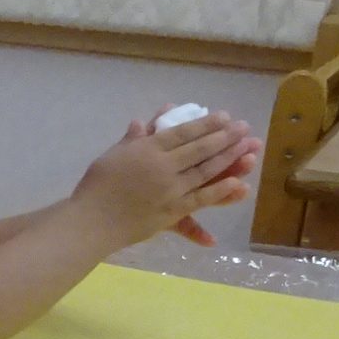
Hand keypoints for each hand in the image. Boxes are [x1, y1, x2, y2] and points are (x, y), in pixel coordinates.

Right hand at [72, 110, 261, 248]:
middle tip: (244, 128)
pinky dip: (220, 191)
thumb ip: (130, 140)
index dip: (205, 123)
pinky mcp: (173, 211)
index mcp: (147, 149)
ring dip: (229, 159)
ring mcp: (170, 189)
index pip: (183, 132)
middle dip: (225, 137)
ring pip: (205, 171)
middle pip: (200, 148)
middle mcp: (163, 166)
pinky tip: (238, 183)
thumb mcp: (111, 157)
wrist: (91, 222)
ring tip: (247, 149)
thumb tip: (139, 123)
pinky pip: (200, 199)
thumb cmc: (96, 187)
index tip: (223, 116)